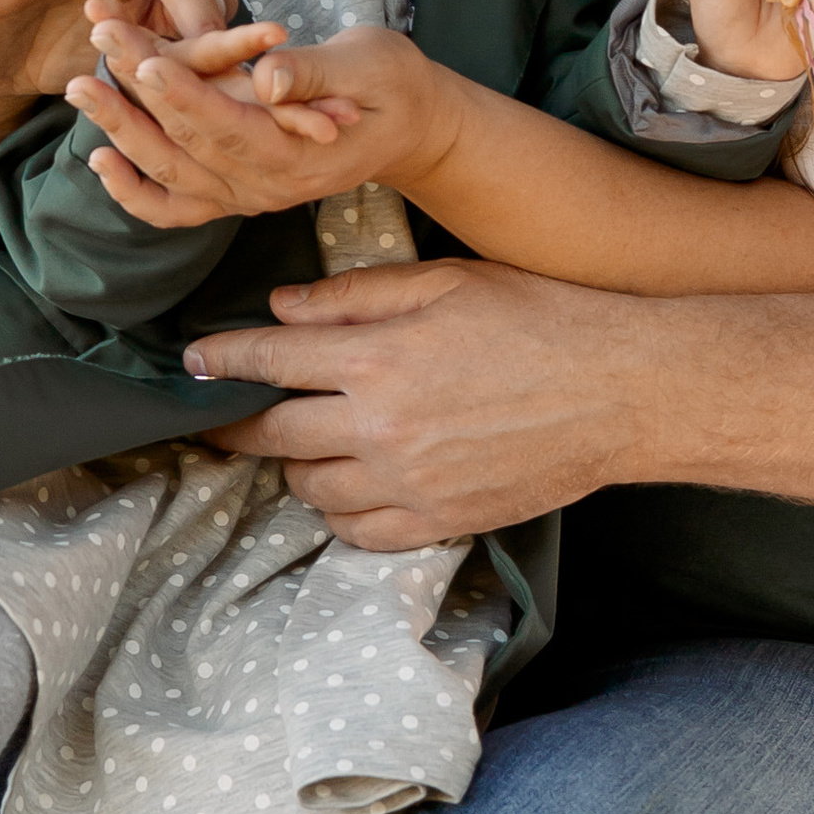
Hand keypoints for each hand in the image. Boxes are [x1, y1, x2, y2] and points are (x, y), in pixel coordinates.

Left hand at [69, 19, 449, 230]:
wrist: (410, 129)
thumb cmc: (392, 84)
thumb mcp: (370, 63)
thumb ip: (316, 72)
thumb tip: (269, 78)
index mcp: (299, 155)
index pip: (227, 125)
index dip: (183, 93)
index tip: (143, 56)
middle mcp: (266, 187)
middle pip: (187, 143)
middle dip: (136, 92)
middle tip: (100, 40)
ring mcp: (247, 197)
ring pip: (170, 173)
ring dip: (119, 130)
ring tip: (78, 84)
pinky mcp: (235, 195)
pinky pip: (175, 207)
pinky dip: (133, 191)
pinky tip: (99, 158)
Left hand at [185, 259, 658, 545]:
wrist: (619, 390)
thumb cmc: (539, 319)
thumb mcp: (446, 282)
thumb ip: (356, 295)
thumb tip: (282, 308)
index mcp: (377, 356)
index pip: (269, 360)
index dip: (222, 359)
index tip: (194, 363)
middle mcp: (380, 425)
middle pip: (274, 433)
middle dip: (237, 422)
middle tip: (221, 418)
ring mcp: (408, 482)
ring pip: (310, 488)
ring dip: (294, 465)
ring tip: (301, 445)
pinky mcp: (438, 522)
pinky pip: (358, 532)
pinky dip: (340, 511)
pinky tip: (347, 487)